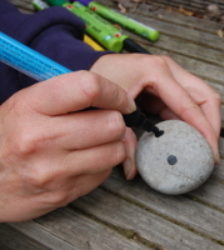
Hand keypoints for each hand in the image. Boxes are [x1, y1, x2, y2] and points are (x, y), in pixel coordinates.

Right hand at [0, 71, 135, 221]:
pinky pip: (105, 172)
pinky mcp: (65, 192)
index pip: (89, 88)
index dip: (116, 93)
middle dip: (116, 121)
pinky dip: (103, 164)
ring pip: (116, 150)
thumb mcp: (27, 105)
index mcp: (31, 106)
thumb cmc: (9, 137)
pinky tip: (86, 160)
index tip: (124, 101)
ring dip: (114, 144)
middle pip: (111, 124)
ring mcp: (54, 170)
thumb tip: (114, 101)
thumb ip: (69, 97)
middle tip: (106, 122)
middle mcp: (42, 139)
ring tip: (97, 142)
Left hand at [91, 54, 220, 176]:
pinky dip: (189, 120)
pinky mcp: (166, 84)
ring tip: (200, 146)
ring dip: (202, 123)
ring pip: (199, 99)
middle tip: (209, 150)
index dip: (203, 130)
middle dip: (211, 125)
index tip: (210, 153)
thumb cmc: (99, 83)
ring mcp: (169, 75)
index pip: (189, 104)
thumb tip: (133, 171)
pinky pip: (185, 103)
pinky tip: (185, 136)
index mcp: (157, 72)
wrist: (91, 71)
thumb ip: (125, 142)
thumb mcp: (112, 112)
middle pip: (205, 96)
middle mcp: (168, 70)